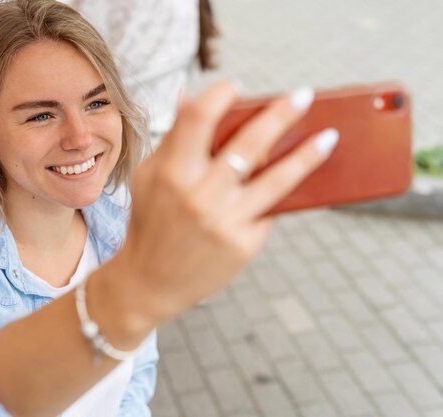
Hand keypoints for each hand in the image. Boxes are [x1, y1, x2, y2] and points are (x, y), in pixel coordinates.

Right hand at [99, 81, 338, 338]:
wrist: (150, 282)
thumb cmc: (151, 221)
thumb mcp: (149, 177)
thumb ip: (173, 138)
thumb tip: (188, 95)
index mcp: (172, 172)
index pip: (199, 118)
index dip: (221, 95)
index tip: (237, 87)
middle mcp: (200, 195)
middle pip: (250, 144)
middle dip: (281, 114)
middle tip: (304, 95)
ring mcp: (224, 222)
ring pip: (277, 179)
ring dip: (307, 155)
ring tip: (330, 136)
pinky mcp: (242, 246)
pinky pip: (270, 211)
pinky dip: (285, 192)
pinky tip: (300, 177)